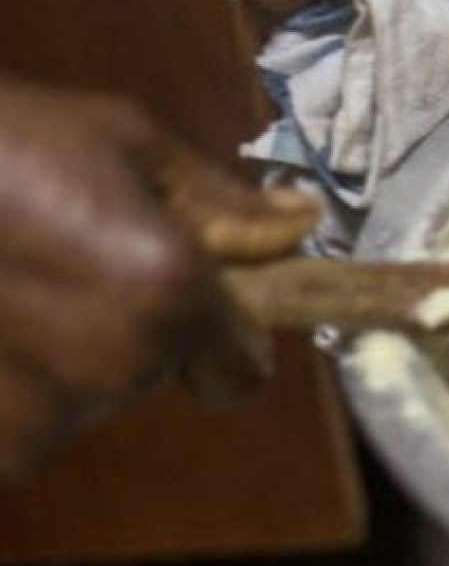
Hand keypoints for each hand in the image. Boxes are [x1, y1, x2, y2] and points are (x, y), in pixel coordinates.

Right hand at [0, 80, 315, 477]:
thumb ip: (223, 201)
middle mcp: (111, 371)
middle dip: (129, 329)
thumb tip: (302, 222)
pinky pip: (17, 425)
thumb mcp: (124, 141)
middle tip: (67, 261)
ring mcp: (29, 423)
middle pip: (155, 378)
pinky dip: (5, 384)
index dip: (220, 335)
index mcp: (167, 296)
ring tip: (9, 286)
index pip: (242, 371)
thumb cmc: (3, 140)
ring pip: (81, 402)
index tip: (180, 295)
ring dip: (59, 360)